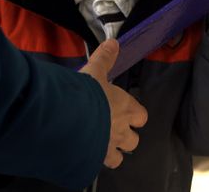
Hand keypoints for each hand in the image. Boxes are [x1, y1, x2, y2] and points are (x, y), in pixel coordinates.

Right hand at [78, 39, 147, 168]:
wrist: (67, 118)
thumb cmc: (85, 94)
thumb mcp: (95, 71)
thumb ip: (105, 58)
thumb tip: (113, 42)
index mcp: (125, 108)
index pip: (141, 116)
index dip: (136, 115)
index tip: (127, 112)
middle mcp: (121, 129)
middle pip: (134, 140)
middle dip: (127, 137)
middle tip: (114, 129)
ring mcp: (108, 147)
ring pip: (119, 157)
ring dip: (113, 152)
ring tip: (102, 146)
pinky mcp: (93, 159)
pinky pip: (99, 165)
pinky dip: (96, 160)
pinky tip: (87, 154)